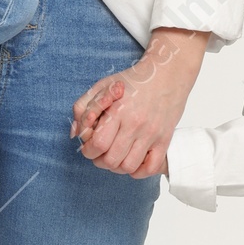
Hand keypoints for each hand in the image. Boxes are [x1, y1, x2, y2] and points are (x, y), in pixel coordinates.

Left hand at [70, 29, 207, 175]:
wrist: (167, 73)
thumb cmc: (133, 81)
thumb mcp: (102, 86)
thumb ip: (83, 108)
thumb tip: (75, 134)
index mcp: (118, 110)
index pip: (97, 144)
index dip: (88, 150)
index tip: (90, 146)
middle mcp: (136, 124)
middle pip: (111, 160)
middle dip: (100, 160)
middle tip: (101, 152)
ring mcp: (152, 134)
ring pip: (129, 167)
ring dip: (117, 167)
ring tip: (116, 156)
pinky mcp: (165, 140)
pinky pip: (151, 168)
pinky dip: (139, 171)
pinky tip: (133, 160)